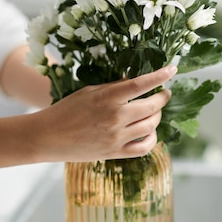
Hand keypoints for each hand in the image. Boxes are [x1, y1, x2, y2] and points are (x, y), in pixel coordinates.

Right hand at [32, 65, 176, 161]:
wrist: (48, 137)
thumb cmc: (66, 109)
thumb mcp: (89, 91)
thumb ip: (114, 87)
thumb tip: (136, 82)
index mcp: (107, 98)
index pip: (141, 84)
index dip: (160, 76)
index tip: (172, 70)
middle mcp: (115, 117)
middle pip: (151, 106)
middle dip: (163, 98)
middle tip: (165, 93)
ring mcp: (116, 137)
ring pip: (151, 126)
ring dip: (158, 116)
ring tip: (155, 110)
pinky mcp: (115, 152)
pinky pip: (144, 147)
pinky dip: (152, 139)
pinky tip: (150, 132)